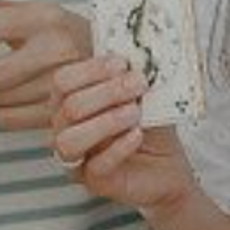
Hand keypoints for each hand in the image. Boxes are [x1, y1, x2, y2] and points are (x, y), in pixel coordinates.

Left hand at [0, 0, 93, 131]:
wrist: (119, 60)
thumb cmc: (69, 36)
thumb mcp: (34, 12)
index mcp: (46, 19)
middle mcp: (55, 51)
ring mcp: (60, 84)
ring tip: (7, 79)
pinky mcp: (60, 111)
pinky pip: (8, 118)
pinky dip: (6, 110)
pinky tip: (19, 96)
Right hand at [48, 52, 197, 220]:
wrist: (168, 165)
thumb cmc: (150, 127)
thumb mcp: (144, 95)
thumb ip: (133, 75)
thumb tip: (135, 48)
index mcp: (72, 102)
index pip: (62, 82)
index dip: (90, 70)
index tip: (122, 63)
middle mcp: (66, 129)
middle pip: (68, 107)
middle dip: (107, 92)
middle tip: (138, 84)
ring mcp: (77, 157)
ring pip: (69, 139)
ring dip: (106, 121)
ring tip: (135, 113)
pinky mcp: (94, 181)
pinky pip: (96, 166)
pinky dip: (118, 148)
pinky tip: (137, 135)